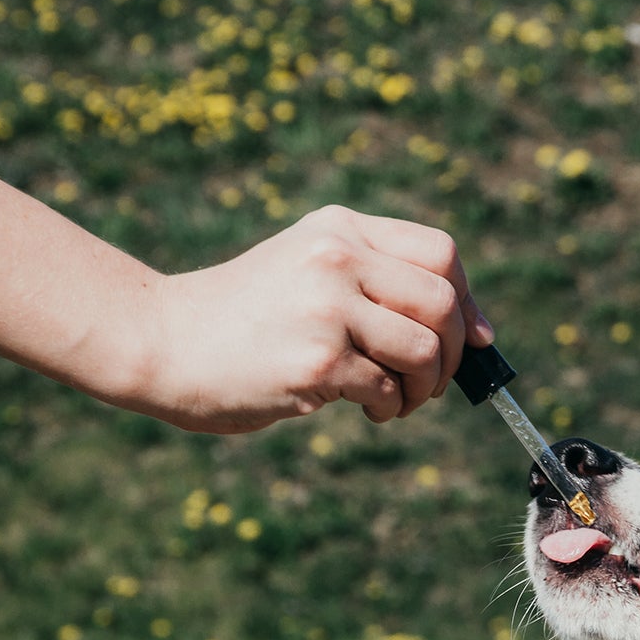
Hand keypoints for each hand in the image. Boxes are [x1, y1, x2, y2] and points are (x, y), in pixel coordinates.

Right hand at [135, 207, 494, 434]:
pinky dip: (388, 408)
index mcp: (339, 229)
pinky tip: (363, 410)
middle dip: (454, 353)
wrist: (161, 341)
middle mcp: (336, 257)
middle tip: (431, 382)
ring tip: (396, 401)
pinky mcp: (317, 359)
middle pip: (443, 302)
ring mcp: (327, 307)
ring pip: (425, 348)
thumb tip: (478, 334)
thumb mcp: (306, 271)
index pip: (441, 252)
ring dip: (425, 387)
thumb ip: (376, 284)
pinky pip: (388, 388)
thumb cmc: (242, 320)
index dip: (468, 300)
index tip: (472, 339)